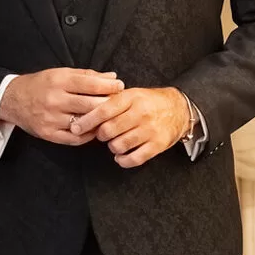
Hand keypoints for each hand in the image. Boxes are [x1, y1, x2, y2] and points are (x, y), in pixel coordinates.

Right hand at [0, 68, 124, 145]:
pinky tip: (94, 130)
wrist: (12, 100)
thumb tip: (112, 77)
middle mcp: (54, 100)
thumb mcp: (61, 73)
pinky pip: (75, 139)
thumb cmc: (41, 84)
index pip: (90, 84)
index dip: (108, 86)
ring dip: (99, 122)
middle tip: (119, 104)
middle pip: (90, 105)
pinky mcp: (48, 134)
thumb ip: (87, 75)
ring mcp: (51, 119)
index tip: (120, 86)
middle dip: (108, 105)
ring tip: (109, 119)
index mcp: (58, 81)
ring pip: (84, 123)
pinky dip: (88, 136)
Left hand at [70, 86, 190, 167]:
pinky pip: (134, 159)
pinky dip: (123, 160)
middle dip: (100, 135)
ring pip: (119, 145)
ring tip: (115, 142)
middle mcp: (141, 113)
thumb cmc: (148, 102)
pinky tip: (122, 156)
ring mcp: (150, 130)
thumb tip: (83, 112)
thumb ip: (110, 101)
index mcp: (131, 98)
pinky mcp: (157, 145)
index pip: (103, 110)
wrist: (179, 109)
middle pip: (108, 130)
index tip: (75, 128)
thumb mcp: (131, 94)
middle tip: (102, 134)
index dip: (86, 121)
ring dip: (112, 147)